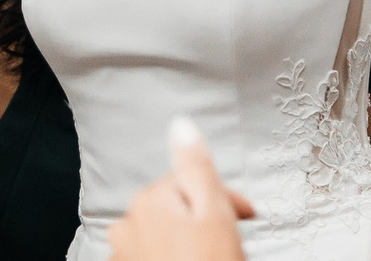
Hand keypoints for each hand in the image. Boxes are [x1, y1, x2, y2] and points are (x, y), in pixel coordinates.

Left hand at [107, 120, 252, 260]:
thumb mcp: (213, 215)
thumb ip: (197, 167)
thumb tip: (181, 124)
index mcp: (149, 201)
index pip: (191, 182)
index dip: (226, 198)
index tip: (247, 215)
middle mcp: (127, 225)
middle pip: (176, 210)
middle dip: (204, 221)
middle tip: (232, 244)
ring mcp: (123, 256)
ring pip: (164, 237)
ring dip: (188, 244)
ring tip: (214, 260)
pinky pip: (153, 259)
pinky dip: (173, 260)